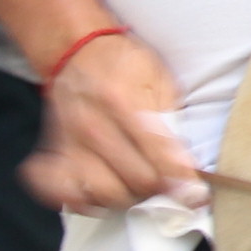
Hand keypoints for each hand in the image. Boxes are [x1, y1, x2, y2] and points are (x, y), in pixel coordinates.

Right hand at [24, 29, 196, 214]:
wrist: (77, 50)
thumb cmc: (125, 64)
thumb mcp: (160, 80)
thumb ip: (172, 122)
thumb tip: (187, 167)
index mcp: (122, 101)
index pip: (157, 155)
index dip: (182, 181)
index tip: (197, 196)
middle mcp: (92, 124)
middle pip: (134, 180)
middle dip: (160, 189)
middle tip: (171, 185)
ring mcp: (69, 141)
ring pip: (103, 194)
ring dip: (128, 197)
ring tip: (140, 186)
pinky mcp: (53, 152)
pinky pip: (65, 192)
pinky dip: (85, 200)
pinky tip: (104, 191)